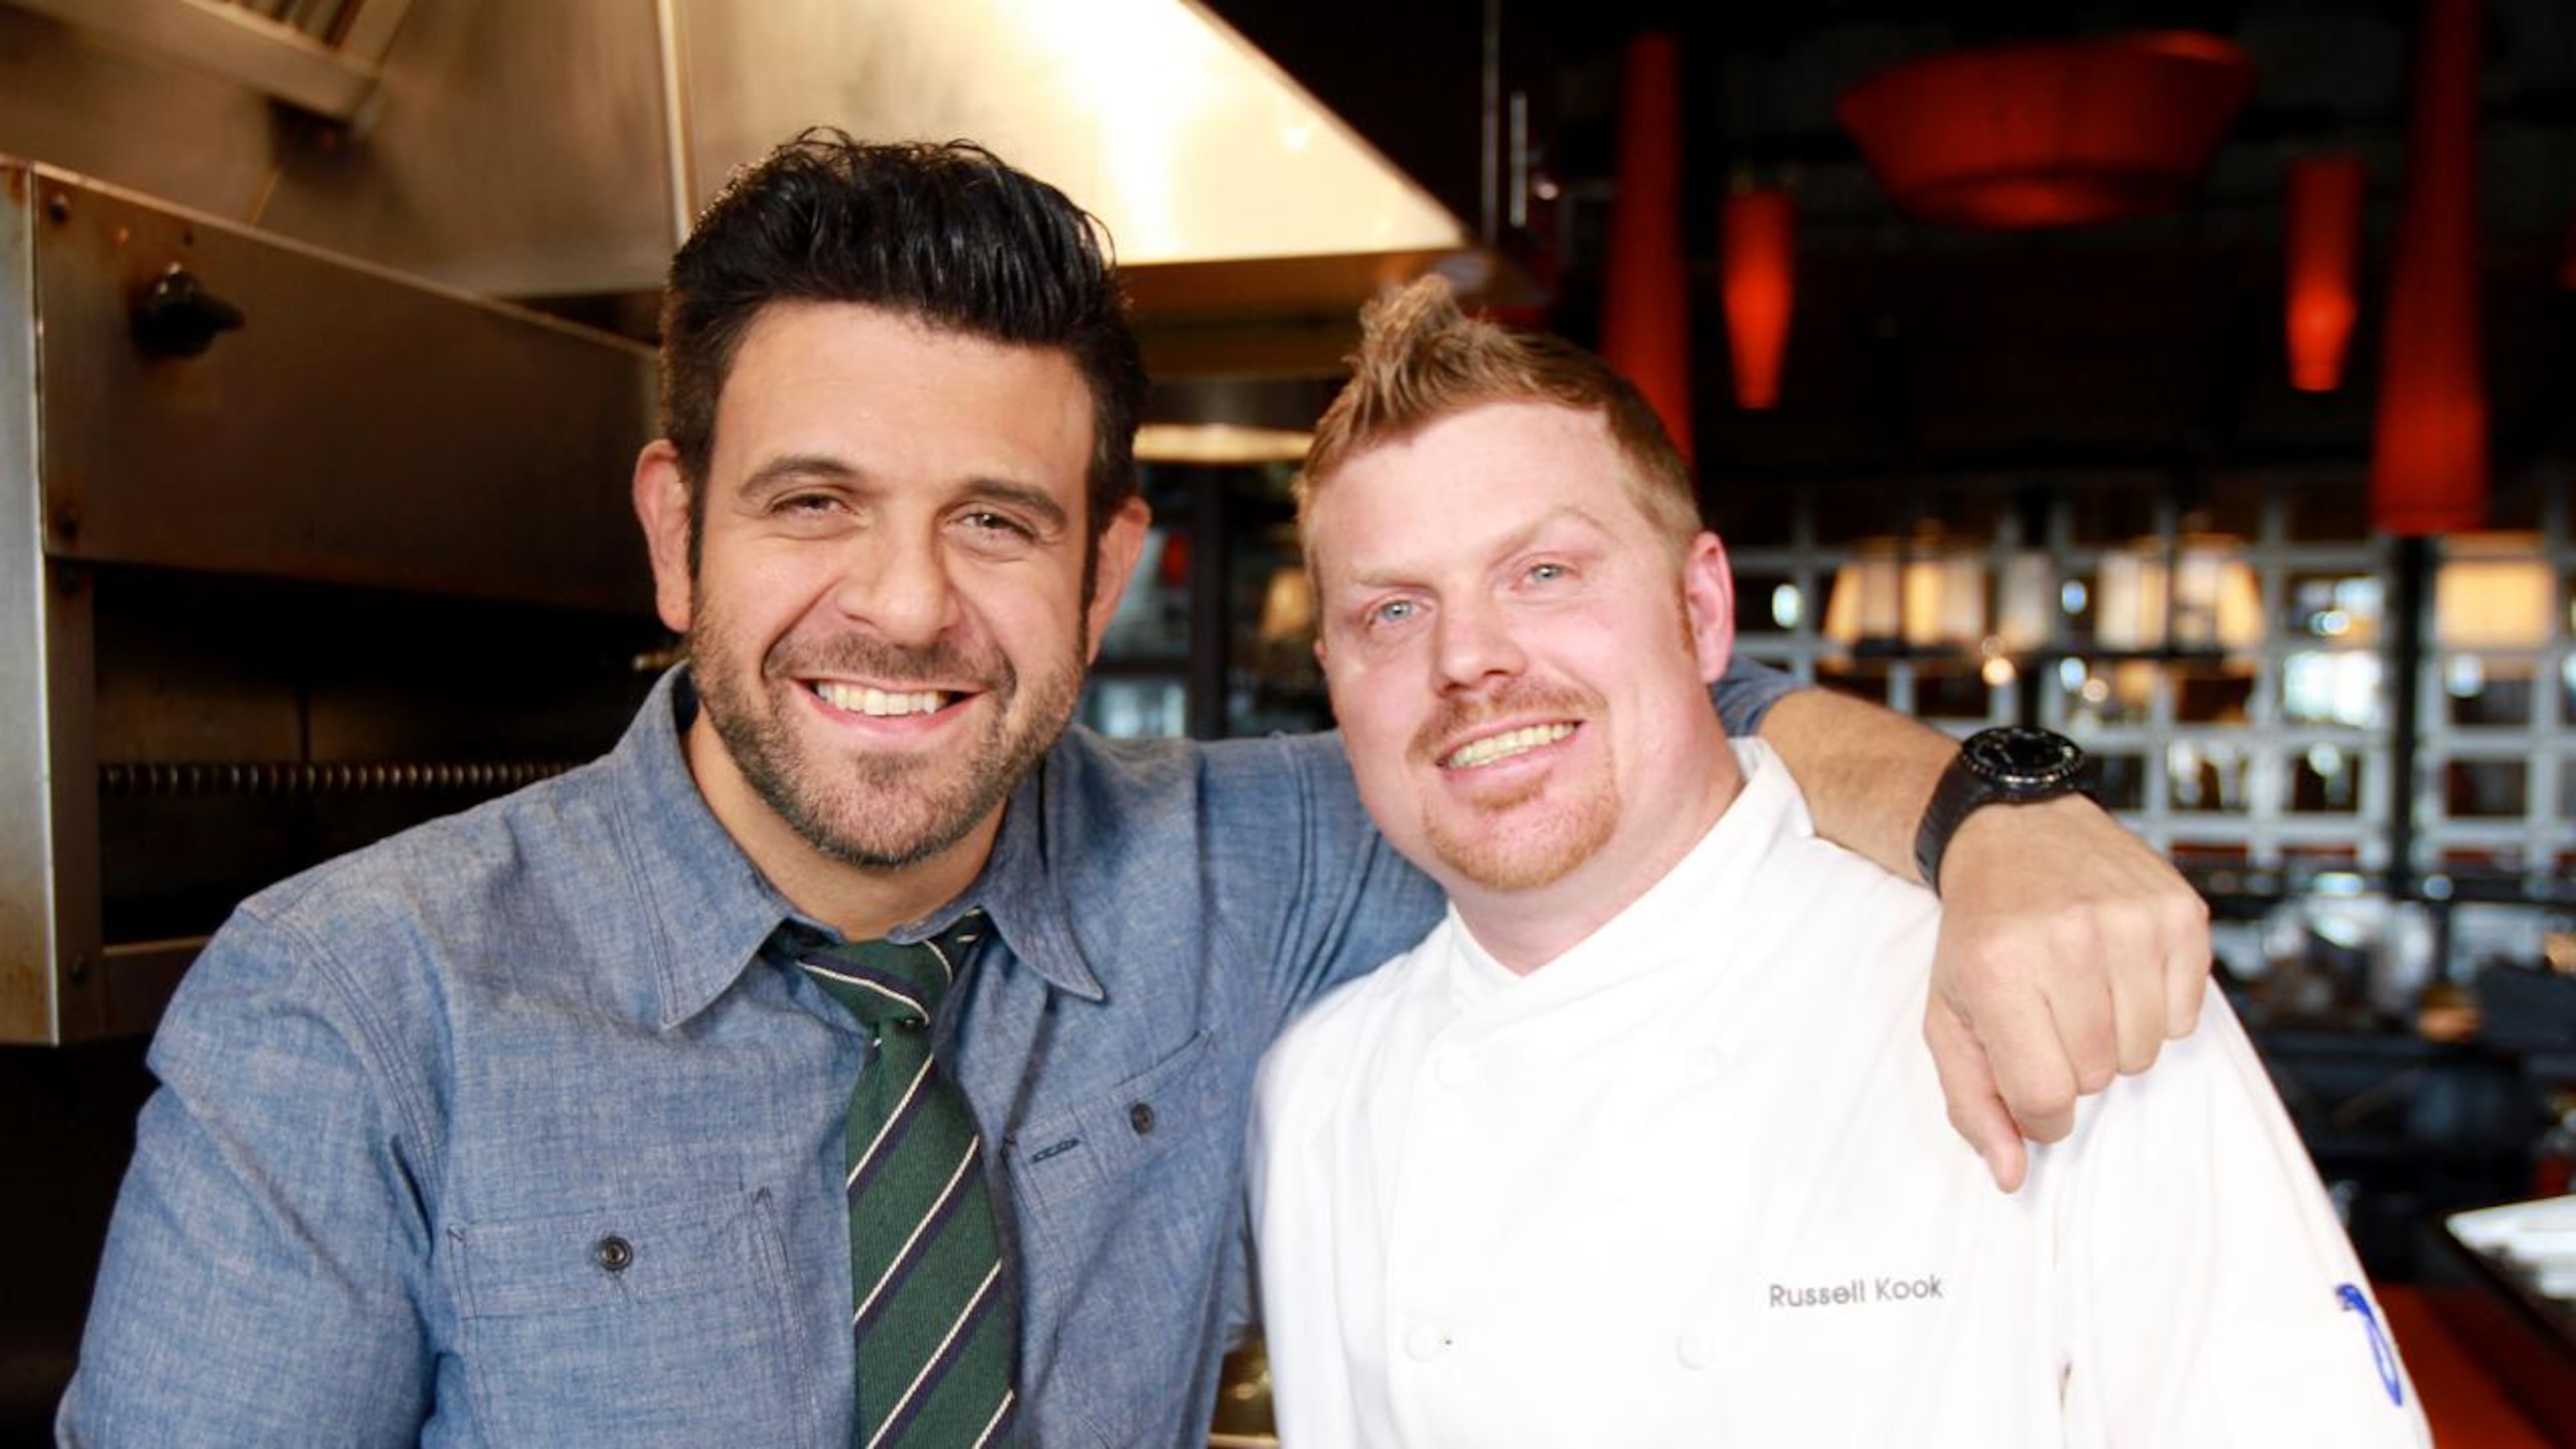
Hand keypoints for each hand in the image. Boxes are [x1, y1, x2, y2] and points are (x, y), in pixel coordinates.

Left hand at [1921, 795, 2209, 1191]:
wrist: (2015, 834)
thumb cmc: (1981, 935)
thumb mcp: (1949, 1016)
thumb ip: (1973, 1104)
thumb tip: (2011, 1176)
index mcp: (2001, 972)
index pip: (2046, 1096)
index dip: (2040, 1109)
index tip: (2030, 1082)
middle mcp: (2070, 942)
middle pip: (2099, 1077)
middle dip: (2072, 1064)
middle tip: (2048, 1015)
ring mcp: (2131, 923)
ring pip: (2147, 1052)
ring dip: (2115, 1038)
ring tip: (2081, 990)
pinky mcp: (2180, 913)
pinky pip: (2187, 1016)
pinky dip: (2157, 1007)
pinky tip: (2119, 968)